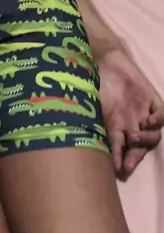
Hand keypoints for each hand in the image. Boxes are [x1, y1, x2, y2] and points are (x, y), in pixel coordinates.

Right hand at [98, 47, 163, 178]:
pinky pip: (161, 115)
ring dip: (145, 141)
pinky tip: (149, 122)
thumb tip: (78, 133)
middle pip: (138, 147)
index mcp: (115, 127)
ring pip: (152, 136)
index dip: (119, 160)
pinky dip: (158, 121)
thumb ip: (88, 117)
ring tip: (135, 137)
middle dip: (134, 158)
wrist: (106, 61)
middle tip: (129, 166)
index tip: (118, 171)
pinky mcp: (153, 101)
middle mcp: (131, 125)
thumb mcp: (88, 102)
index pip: (119, 149)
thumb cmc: (93, 81)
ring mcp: (143, 114)